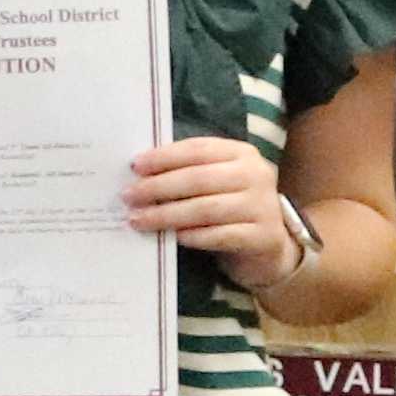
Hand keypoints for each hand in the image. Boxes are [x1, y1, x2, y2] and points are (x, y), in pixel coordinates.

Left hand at [127, 134, 302, 279]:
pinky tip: (172, 237)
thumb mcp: (216, 181)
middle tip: (128, 196)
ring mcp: (263, 206)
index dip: (164, 157)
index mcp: (242, 153)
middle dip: (158, 187)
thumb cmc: (230, 207)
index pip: (198, 149)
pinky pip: (220, 235)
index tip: (134, 167)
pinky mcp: (263, 236)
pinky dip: (193, 236)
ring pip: (205, 208)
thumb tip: (139, 172)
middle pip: (198, 178)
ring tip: (138, 219)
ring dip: (166, 214)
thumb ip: (188, 171)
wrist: (267, 246)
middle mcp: (256, 175)